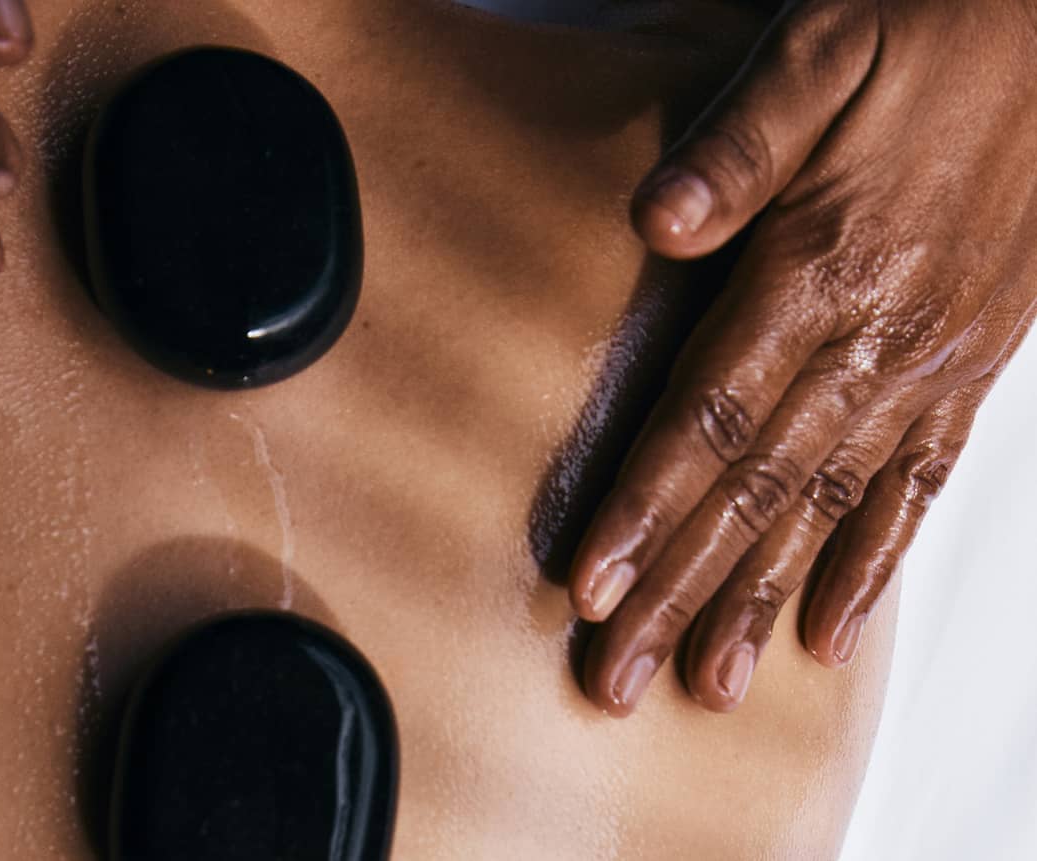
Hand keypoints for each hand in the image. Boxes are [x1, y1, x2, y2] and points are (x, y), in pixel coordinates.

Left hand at [568, 0, 1036, 715]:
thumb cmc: (933, 28)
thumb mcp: (823, 47)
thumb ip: (741, 140)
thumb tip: (659, 217)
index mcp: (823, 266)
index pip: (711, 416)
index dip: (647, 507)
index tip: (593, 586)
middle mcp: (877, 335)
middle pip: (756, 489)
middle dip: (681, 589)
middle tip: (619, 677)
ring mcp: (931, 360)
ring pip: (830, 508)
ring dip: (762, 601)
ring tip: (710, 683)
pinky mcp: (973, 364)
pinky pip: (920, 484)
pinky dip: (872, 563)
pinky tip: (832, 629)